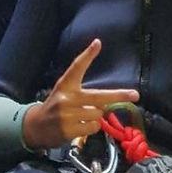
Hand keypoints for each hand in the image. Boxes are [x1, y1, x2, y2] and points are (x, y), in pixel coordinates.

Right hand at [21, 39, 138, 151]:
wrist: (36, 126)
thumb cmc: (55, 107)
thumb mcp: (63, 93)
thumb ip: (82, 93)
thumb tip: (107, 101)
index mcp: (65, 84)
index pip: (77, 66)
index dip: (88, 55)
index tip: (97, 43)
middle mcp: (67, 97)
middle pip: (99, 96)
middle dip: (119, 95)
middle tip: (135, 95)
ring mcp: (68, 114)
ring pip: (97, 114)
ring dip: (94, 117)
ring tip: (80, 117)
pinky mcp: (70, 129)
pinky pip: (93, 127)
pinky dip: (90, 127)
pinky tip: (78, 126)